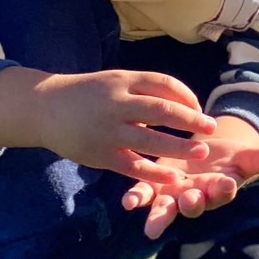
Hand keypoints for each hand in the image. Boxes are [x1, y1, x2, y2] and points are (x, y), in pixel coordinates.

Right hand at [28, 68, 216, 179]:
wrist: (46, 108)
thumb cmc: (89, 94)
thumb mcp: (115, 81)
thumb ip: (144, 90)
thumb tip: (183, 102)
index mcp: (124, 81)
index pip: (164, 84)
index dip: (186, 96)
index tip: (200, 108)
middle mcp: (117, 103)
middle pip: (161, 109)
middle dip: (190, 120)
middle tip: (212, 128)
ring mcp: (108, 130)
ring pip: (150, 139)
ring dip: (179, 147)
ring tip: (200, 151)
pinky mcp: (101, 154)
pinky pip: (133, 165)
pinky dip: (155, 172)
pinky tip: (173, 178)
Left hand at [121, 115, 258, 237]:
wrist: (203, 153)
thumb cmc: (226, 158)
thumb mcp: (242, 155)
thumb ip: (258, 158)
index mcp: (218, 189)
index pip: (223, 192)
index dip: (224, 189)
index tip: (227, 184)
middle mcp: (196, 196)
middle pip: (194, 205)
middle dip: (192, 204)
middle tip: (190, 200)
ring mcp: (174, 194)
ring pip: (167, 208)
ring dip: (159, 216)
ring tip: (151, 228)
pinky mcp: (155, 185)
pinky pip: (144, 194)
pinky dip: (137, 198)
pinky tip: (127, 202)